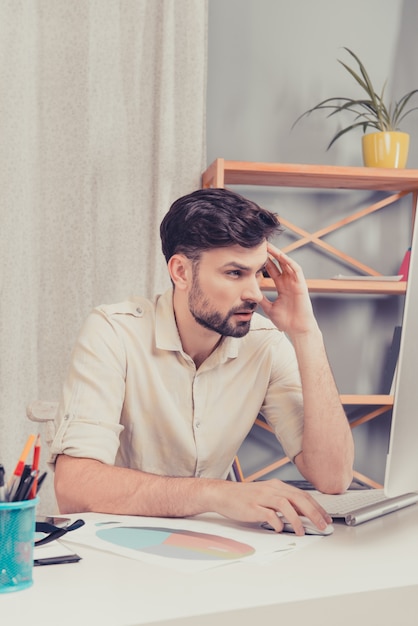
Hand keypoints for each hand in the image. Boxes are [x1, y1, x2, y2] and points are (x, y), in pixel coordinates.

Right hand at [214, 479, 331, 535]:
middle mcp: (271, 489)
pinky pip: (268, 514)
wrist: (223, 494)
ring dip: (296, 519)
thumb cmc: (244, 497)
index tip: (325, 517)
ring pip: (285, 504)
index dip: (316, 506)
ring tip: (302, 531)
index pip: (302, 494)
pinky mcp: (252, 507)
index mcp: (277, 486)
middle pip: (298, 498)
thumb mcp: (267, 495)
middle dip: (313, 512)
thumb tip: (301, 514)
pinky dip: (277, 523)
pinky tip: (280, 529)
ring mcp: (262, 497)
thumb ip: (283, 502)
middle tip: (322, 524)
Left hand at [259, 243, 316, 335]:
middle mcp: (289, 283)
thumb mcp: (269, 308)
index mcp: (282, 287)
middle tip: (261, 245)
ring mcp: (295, 283)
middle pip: (279, 264)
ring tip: (269, 246)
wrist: (297, 329)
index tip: (255, 255)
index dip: (265, 262)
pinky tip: (281, 256)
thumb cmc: (286, 321)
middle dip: (270, 254)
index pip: (273, 271)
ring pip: (287, 264)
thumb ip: (262, 299)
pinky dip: (289, 262)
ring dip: (279, 255)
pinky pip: (296, 270)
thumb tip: (250, 295)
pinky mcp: (301, 285)